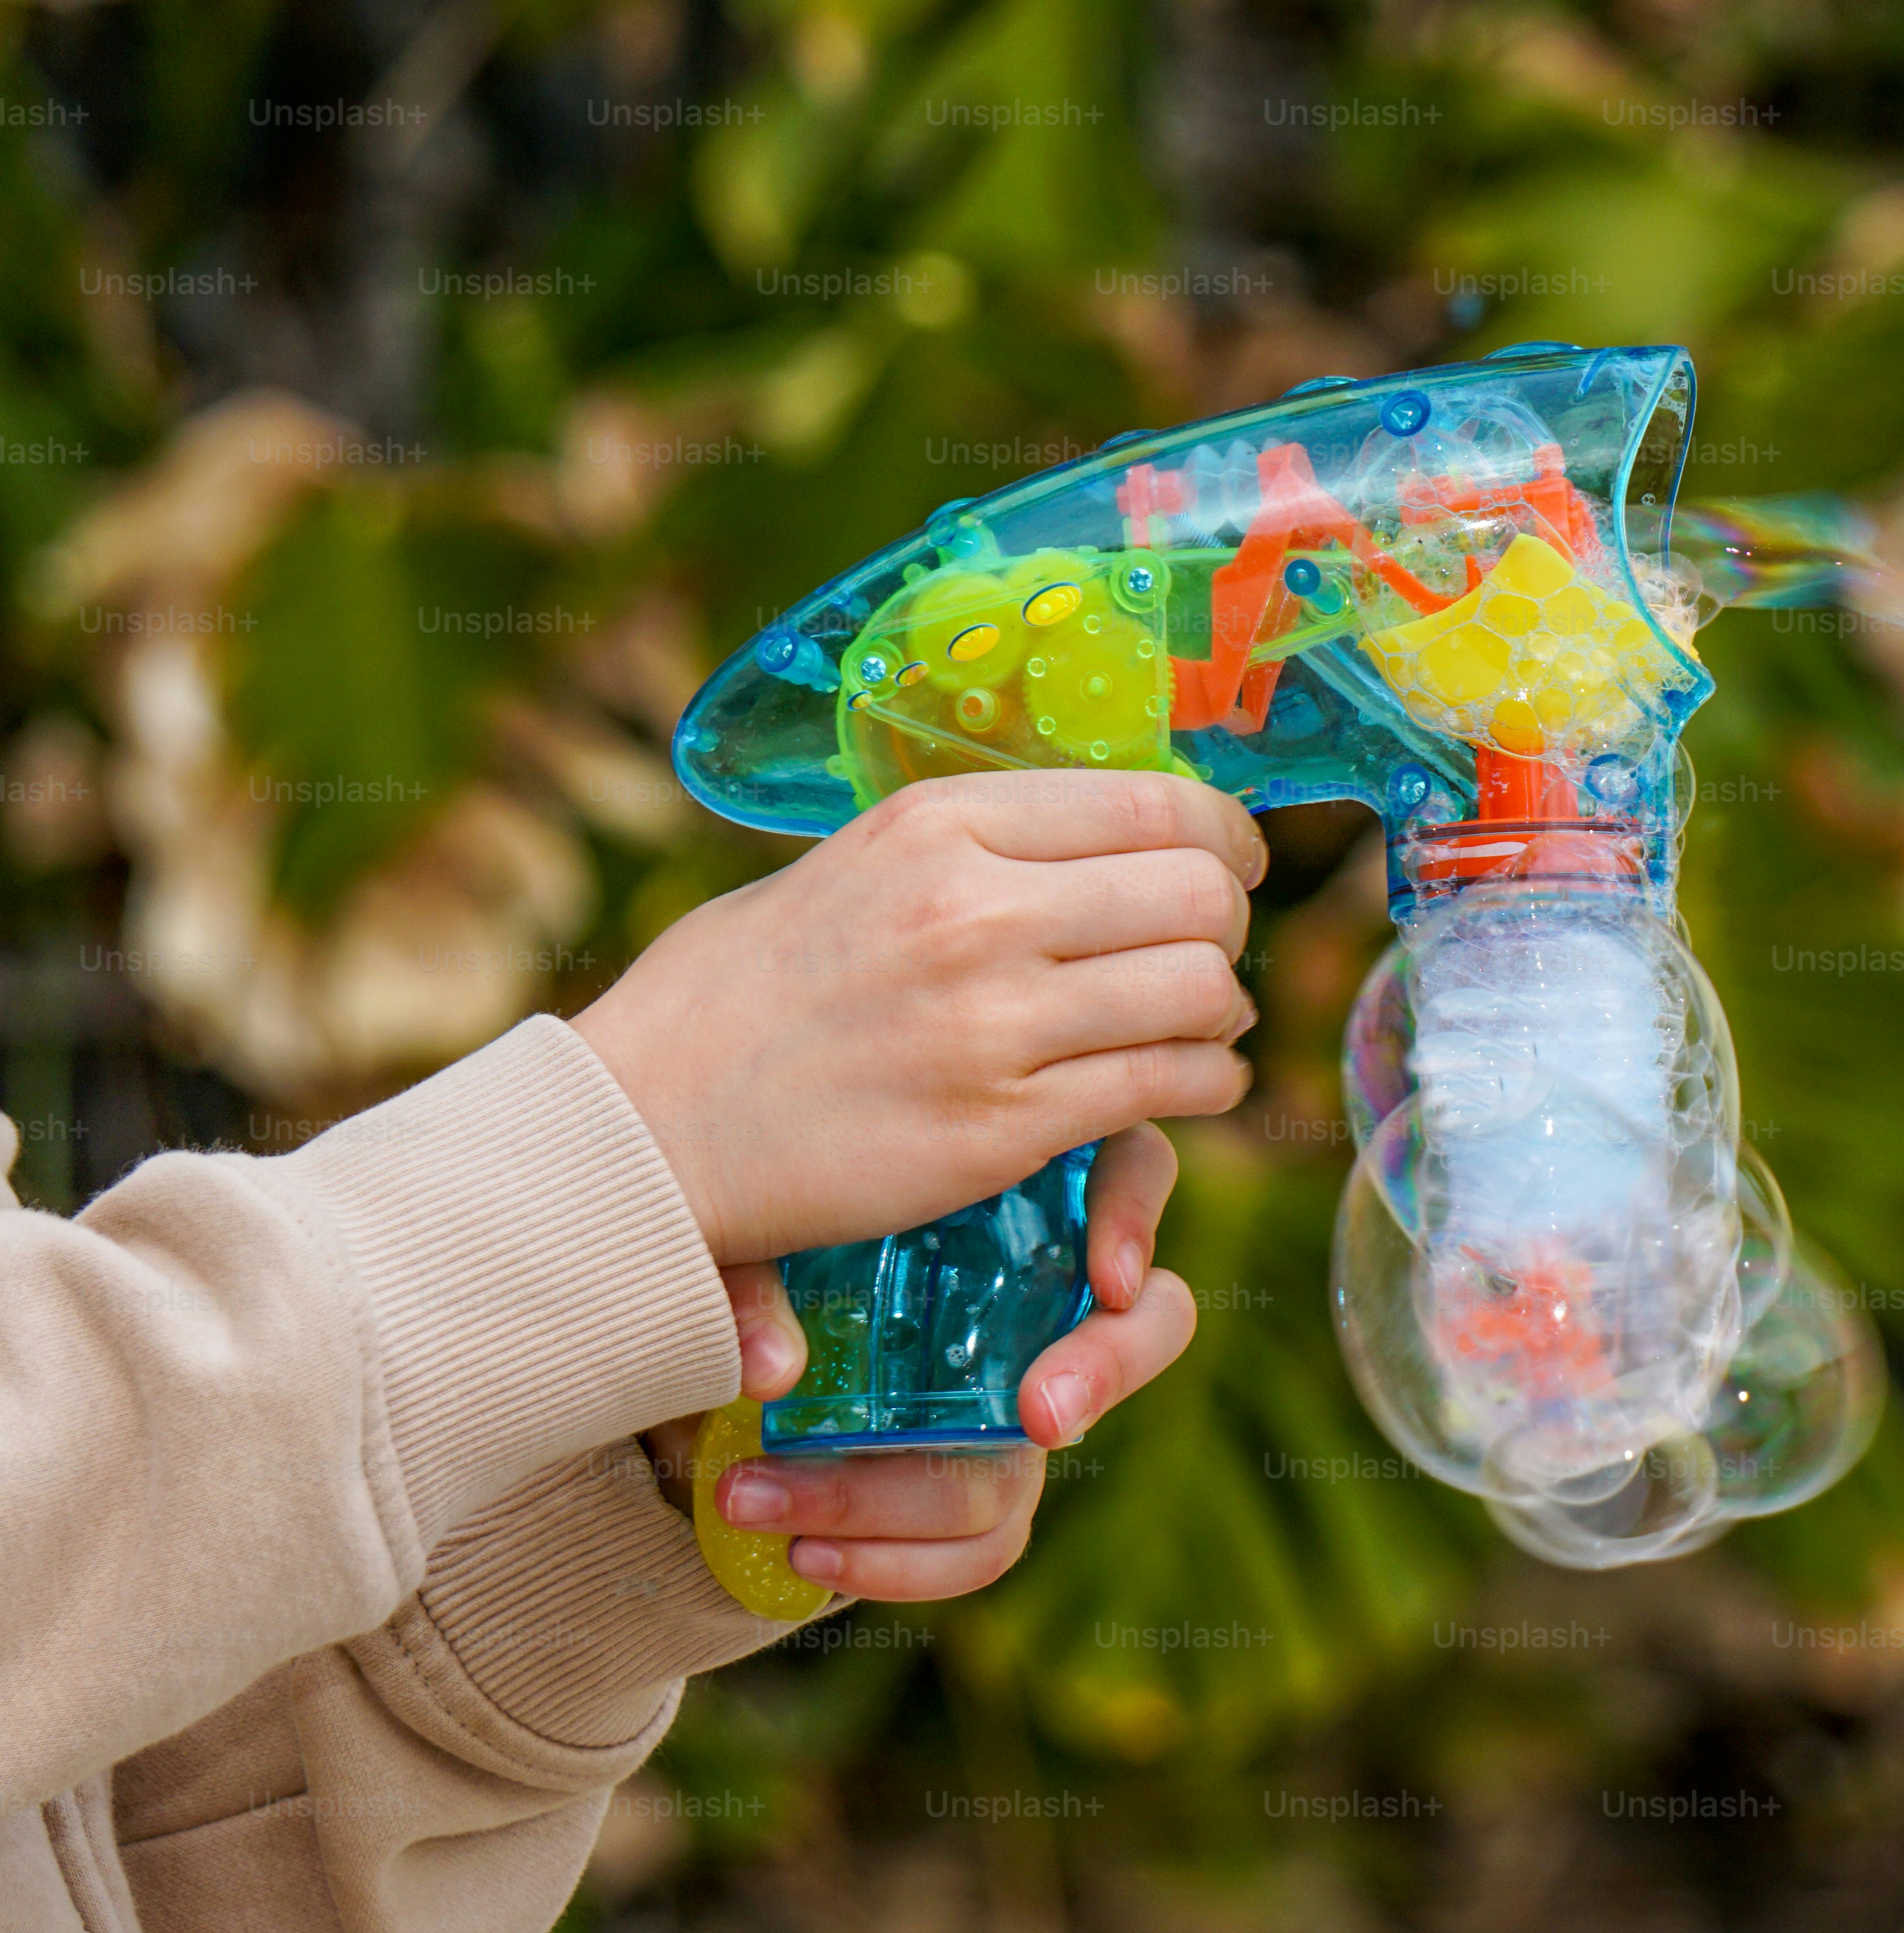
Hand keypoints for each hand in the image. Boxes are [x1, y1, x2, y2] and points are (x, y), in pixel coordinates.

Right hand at [572, 771, 1266, 1263]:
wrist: (646, 1124)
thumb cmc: (744, 993)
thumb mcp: (854, 864)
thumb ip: (979, 847)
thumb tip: (1108, 837)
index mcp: (940, 825)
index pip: (1155, 806)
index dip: (1223, 840)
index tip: (1227, 866)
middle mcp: (976, 910)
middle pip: (1198, 896)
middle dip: (1225, 928)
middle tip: (1206, 957)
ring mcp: (993, 1021)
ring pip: (1202, 992)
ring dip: (1221, 1014)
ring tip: (1198, 1027)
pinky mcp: (1005, 1126)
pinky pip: (1170, 1086)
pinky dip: (1206, 1085)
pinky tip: (1186, 1086)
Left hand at [643, 1125, 1198, 1599]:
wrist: (720, 1369)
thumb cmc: (756, 1254)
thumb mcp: (739, 1245)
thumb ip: (748, 1279)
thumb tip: (770, 1368)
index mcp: (1014, 1197)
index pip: (1129, 1168)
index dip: (1135, 1213)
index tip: (1105, 1278)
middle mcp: (1043, 1300)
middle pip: (1154, 1318)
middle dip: (1110, 1367)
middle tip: (1044, 1414)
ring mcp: (1023, 1400)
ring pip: (1033, 1459)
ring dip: (900, 1495)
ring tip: (761, 1498)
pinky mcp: (984, 1490)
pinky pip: (988, 1543)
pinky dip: (903, 1564)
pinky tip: (807, 1552)